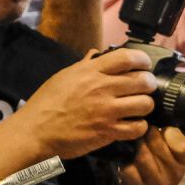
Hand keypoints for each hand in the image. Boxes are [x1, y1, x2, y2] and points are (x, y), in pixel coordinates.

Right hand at [3, 48, 158, 162]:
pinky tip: (134, 124)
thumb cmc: (46, 103)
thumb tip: (97, 53)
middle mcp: (101, 88)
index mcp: (90, 71)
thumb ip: (85, 65)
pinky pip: (137, 127)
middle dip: (149, 84)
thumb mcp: (63, 76)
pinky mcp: (107, 131)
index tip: (144, 65)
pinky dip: (140, 126)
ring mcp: (106, 111)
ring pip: (145, 104)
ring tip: (140, 107)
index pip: (127, 57)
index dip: (142, 60)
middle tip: (145, 88)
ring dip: (146, 106)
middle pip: (142, 80)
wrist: (35, 131)